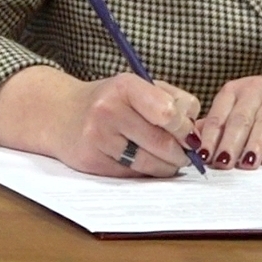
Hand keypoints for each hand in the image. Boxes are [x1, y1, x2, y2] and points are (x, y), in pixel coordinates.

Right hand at [48, 72, 201, 178]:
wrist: (60, 113)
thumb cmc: (110, 100)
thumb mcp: (139, 88)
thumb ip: (174, 103)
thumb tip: (201, 135)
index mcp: (124, 86)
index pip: (169, 113)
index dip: (185, 128)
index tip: (187, 133)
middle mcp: (108, 109)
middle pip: (164, 144)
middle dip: (182, 153)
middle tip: (183, 153)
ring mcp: (98, 137)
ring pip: (151, 164)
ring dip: (167, 166)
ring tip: (166, 159)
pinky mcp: (92, 161)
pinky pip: (133, 175)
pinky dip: (146, 173)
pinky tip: (143, 162)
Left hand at [196, 73, 261, 169]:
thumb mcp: (245, 111)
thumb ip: (222, 124)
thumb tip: (194, 141)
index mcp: (237, 89)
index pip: (219, 113)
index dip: (211, 136)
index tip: (204, 157)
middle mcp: (257, 87)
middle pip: (241, 117)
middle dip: (230, 142)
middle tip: (224, 164)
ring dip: (254, 143)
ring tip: (247, 163)